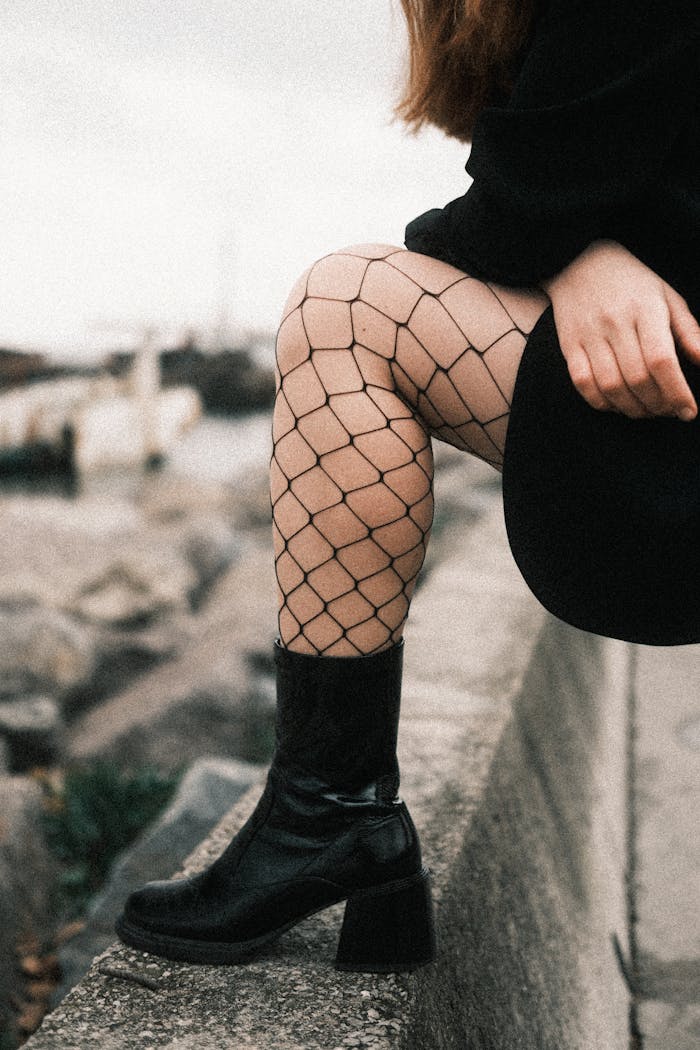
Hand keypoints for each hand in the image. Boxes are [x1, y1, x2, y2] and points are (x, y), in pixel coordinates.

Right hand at [540, 240, 699, 419]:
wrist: (579, 261)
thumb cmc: (631, 282)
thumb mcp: (667, 297)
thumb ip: (688, 331)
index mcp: (645, 308)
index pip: (662, 360)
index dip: (677, 391)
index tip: (688, 411)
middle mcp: (616, 322)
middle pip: (638, 377)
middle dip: (657, 404)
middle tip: (667, 411)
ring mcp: (588, 334)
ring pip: (611, 385)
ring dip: (632, 407)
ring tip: (645, 410)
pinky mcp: (568, 344)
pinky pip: (583, 383)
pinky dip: (601, 401)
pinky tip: (616, 404)